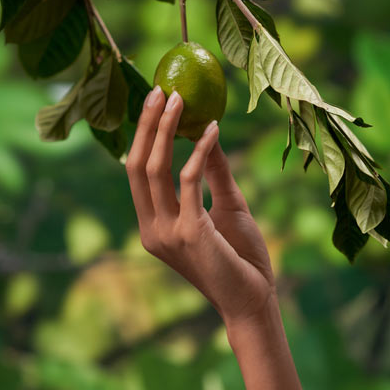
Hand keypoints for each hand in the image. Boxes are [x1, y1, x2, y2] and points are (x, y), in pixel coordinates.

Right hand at [125, 86, 275, 326]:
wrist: (254, 300)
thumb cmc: (241, 257)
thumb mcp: (227, 205)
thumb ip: (213, 172)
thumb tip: (207, 130)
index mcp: (152, 224)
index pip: (136, 172)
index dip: (141, 135)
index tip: (153, 102)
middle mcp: (151, 229)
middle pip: (137, 165)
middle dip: (146, 124)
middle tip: (159, 89)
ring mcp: (167, 233)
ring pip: (155, 169)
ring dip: (166, 129)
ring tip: (180, 99)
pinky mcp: (189, 232)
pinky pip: (189, 180)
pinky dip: (199, 151)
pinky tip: (212, 131)